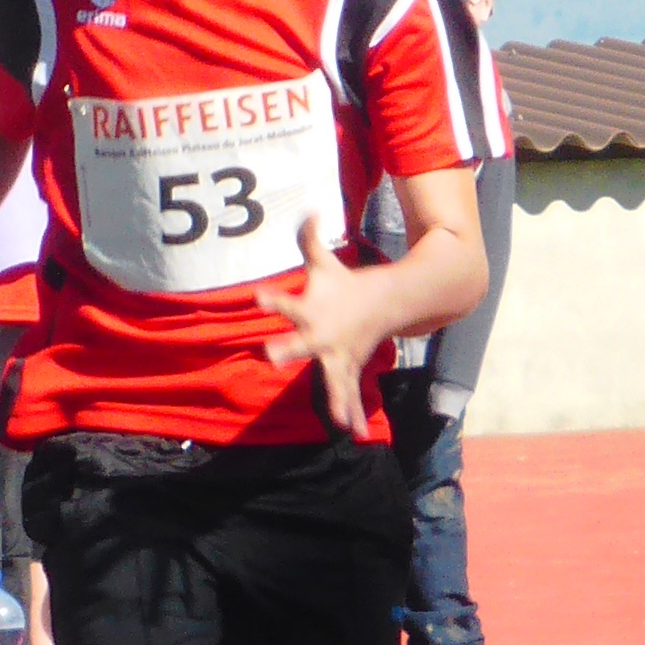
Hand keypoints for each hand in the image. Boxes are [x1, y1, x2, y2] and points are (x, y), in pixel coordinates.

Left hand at [254, 216, 401, 435]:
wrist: (387, 302)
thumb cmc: (344, 285)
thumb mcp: (324, 263)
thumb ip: (309, 239)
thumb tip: (310, 209)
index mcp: (311, 310)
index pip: (286, 303)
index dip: (271, 299)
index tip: (257, 297)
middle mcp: (323, 336)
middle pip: (302, 344)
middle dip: (289, 350)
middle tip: (272, 355)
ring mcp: (339, 356)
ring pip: (335, 380)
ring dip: (336, 399)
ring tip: (339, 423)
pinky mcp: (349, 369)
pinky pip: (349, 394)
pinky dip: (353, 413)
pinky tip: (357, 436)